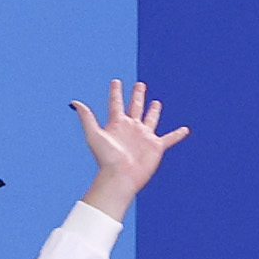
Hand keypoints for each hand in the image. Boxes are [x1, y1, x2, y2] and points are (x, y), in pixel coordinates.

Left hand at [70, 77, 182, 219]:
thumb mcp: (94, 135)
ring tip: (156, 103)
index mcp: (116, 124)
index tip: (115, 81)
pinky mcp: (156, 146)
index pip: (115, 104)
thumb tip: (74, 102)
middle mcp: (130, 128)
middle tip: (139, 84)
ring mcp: (144, 137)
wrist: (120, 176)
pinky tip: (185, 129)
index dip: (115, 92)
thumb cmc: (106, 158)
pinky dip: (177, 134)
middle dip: (137, 95)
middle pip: (134, 107)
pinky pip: (169, 138)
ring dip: (154, 111)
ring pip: (150, 119)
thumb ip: (86, 118)